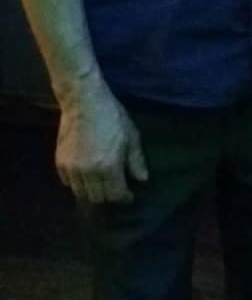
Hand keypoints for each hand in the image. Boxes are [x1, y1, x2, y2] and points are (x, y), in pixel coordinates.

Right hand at [55, 81, 147, 203]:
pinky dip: (77, 183)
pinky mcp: (60, 163)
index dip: (124, 197)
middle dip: (108, 196)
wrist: (84, 101)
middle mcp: (89, 173)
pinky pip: (68, 182)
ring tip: (100, 183)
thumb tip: (142, 179)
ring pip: (81, 193)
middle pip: (97, 198)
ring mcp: (72, 169)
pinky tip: (85, 174)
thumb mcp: (131, 135)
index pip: (116, 195)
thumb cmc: (112, 116)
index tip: (129, 194)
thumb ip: (136, 160)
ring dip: (92, 191)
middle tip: (115, 188)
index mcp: (109, 167)